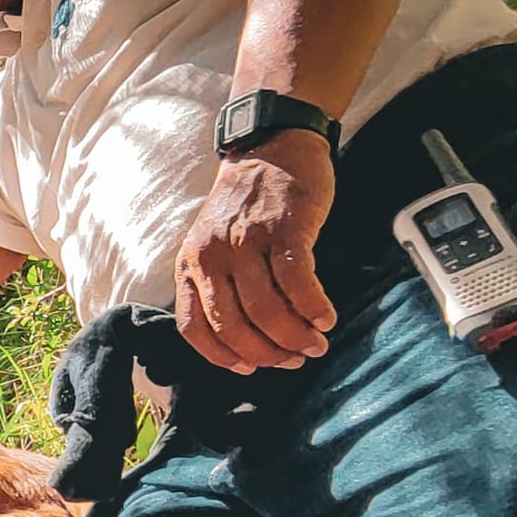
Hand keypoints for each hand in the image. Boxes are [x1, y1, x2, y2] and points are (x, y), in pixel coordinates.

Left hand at [174, 128, 339, 372]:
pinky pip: (298, 282)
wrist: (271, 148)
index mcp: (191, 263)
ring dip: (295, 336)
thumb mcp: (212, 244)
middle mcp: (213, 255)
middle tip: (294, 360)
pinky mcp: (284, 229)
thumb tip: (242, 338)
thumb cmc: (246, 205)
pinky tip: (325, 318)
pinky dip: (313, 308)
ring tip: (315, 344)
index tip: (248, 368)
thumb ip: (217, 284)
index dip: (221, 356)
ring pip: (267, 310)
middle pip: (234, 325)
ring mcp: (247, 242)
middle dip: (266, 353)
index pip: (194, 327)